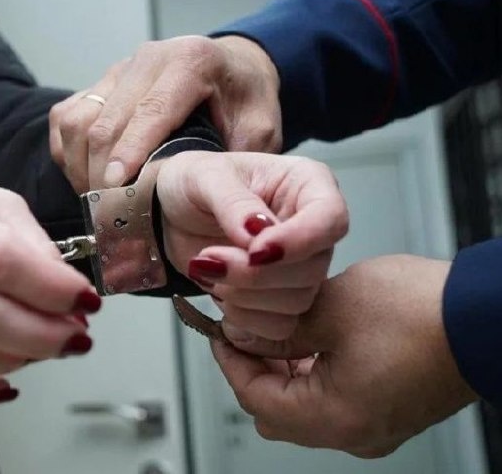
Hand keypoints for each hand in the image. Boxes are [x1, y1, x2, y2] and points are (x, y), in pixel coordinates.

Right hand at [49, 35, 280, 192]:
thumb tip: (204, 199)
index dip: (130, 151)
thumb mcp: (261, 130)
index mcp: (191, 62)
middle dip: (102, 172)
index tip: (116, 186)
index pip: (151, 110)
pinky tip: (88, 178)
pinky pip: (66, 119)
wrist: (232, 70)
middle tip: (111, 215)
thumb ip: (236, 159)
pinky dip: (70, 153)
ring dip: (81, 166)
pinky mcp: (99, 83)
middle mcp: (147, 59)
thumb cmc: (246, 103)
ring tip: (100, 200)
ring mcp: (117, 70)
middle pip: (106, 121)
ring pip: (77, 120)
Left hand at [157, 151, 347, 342]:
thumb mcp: (205, 176)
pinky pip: (279, 325)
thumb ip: (233, 202)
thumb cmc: (194, 181)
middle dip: (254, 274)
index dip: (298, 241)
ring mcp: (300, 266)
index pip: (330, 219)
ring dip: (243, 296)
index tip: (254, 251)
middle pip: (312, 269)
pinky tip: (217, 292)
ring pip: (296, 302)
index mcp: (308, 184)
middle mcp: (312, 228)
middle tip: (208, 259)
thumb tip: (257, 231)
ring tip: (206, 269)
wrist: (171, 213)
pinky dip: (242, 317)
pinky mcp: (280, 296)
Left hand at [211, 255, 477, 457]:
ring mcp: (374, 427)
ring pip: (303, 407)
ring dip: (284, 370)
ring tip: (278, 328)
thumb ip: (279, 329)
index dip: (230, 361)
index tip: (220, 331)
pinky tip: (310, 338)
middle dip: (254, 368)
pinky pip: (333, 401)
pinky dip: (313, 373)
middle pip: (275, 410)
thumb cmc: (420, 314)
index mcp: (333, 419)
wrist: (487, 316)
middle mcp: (353, 434)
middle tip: (247, 329)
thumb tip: (245, 335)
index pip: (254, 398)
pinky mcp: (389, 411)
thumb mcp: (330, 308)